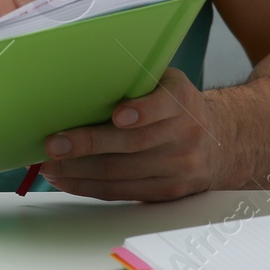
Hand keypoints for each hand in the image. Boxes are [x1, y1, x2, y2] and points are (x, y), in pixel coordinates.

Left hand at [38, 67, 223, 201]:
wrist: (219, 142)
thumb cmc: (176, 105)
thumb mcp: (166, 83)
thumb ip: (136, 82)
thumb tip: (82, 78)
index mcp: (182, 102)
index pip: (164, 106)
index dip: (142, 111)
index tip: (118, 115)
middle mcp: (185, 136)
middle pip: (132, 145)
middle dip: (88, 145)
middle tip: (53, 145)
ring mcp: (178, 168)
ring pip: (122, 173)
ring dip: (80, 171)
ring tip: (49, 165)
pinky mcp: (166, 191)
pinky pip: (122, 191)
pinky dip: (88, 186)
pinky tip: (65, 179)